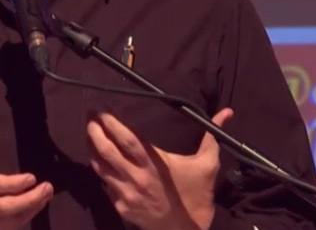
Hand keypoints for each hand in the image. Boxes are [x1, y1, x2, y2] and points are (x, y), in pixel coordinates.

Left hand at [86, 108, 233, 229]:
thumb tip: (226, 112)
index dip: (111, 122)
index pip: (127, 138)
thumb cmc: (197, 196)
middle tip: (89, 117)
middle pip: (106, 150)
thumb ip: (212, 136)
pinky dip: (101, 172)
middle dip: (94, 131)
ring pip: (100, 167)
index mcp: (154, 164)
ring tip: (91, 135)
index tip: (101, 108)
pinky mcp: (121, 207)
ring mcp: (126, 193)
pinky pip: (105, 185)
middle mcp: (136, 177)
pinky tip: (100, 162)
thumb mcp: (207, 165)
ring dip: (92, 150)